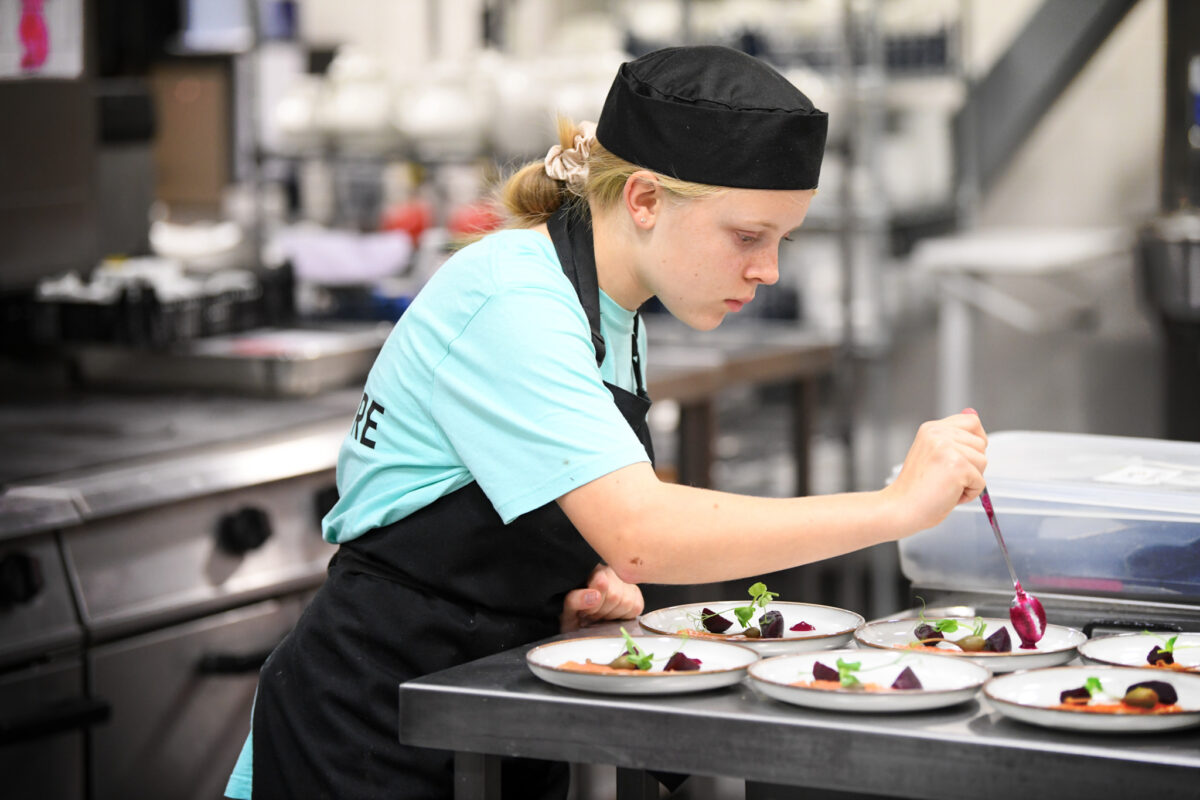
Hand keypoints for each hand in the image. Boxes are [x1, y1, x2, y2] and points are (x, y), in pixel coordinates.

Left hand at [559, 563, 644, 632]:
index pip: (602, 583)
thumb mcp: (566, 609)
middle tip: (591, 615)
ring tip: (600, 614)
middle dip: (601, 612)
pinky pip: (636, 607)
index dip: (593, 605)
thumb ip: (576, 600)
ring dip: (612, 616)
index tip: (583, 612)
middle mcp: (610, 569)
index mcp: (590, 569)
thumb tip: (595, 595)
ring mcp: (624, 580)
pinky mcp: (635, 593)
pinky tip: (612, 614)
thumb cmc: (572, 613)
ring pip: (628, 603)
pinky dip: (624, 616)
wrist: (579, 618)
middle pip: (615, 596)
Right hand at [884, 409, 987, 533]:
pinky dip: (969, 494)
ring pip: (983, 462)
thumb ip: (953, 436)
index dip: (975, 441)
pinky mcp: (958, 466)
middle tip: (945, 477)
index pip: (971, 421)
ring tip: (946, 486)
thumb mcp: (933, 453)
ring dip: (970, 480)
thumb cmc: (916, 488)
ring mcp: (948, 448)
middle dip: (971, 464)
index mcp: (932, 428)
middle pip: (981, 443)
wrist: (900, 508)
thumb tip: (972, 412)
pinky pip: (981, 482)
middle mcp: (939, 433)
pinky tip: (948, 495)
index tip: (962, 457)